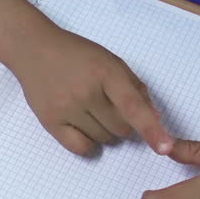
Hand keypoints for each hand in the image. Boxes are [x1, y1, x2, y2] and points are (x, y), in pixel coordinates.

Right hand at [10, 29, 172, 155]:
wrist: (34, 50)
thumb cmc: (77, 54)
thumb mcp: (110, 61)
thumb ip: (135, 87)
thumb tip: (155, 117)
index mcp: (106, 72)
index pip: (133, 107)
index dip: (151, 129)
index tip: (165, 148)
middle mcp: (86, 92)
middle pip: (121, 129)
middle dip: (124, 124)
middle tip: (110, 108)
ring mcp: (66, 108)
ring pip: (103, 140)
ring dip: (106, 132)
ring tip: (92, 112)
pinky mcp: (50, 121)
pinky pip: (81, 148)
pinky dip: (89, 143)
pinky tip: (83, 128)